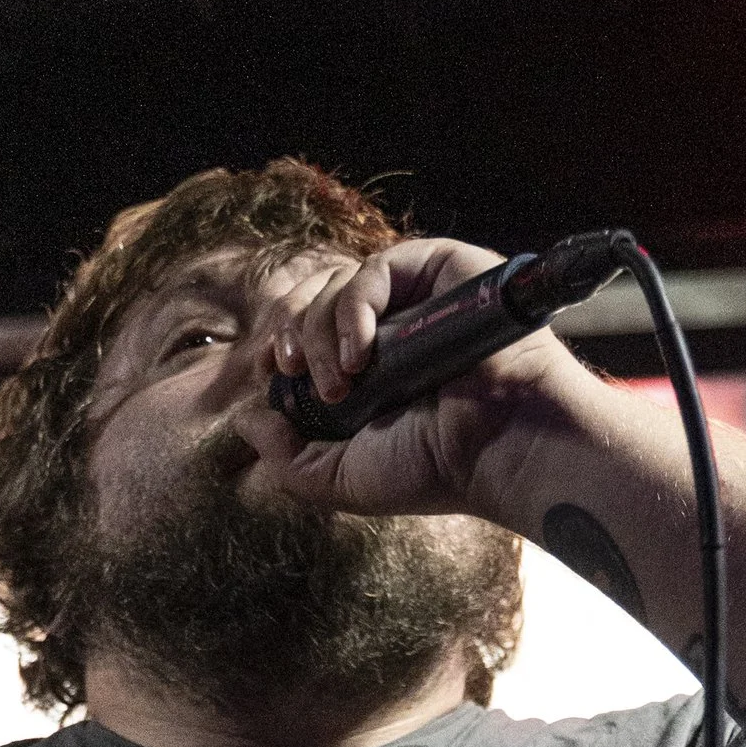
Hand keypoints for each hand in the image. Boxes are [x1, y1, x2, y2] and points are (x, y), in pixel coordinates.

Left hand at [229, 233, 582, 526]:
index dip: (284, 346)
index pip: (310, 336)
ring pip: (339, 285)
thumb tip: (245, 415)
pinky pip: (378, 267)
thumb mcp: (342, 479)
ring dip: (322, 330)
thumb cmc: (435, 469)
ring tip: (343, 380)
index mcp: (373, 372)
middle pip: (315, 305)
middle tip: (304, 379)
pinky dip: (354, 306)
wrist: (500, 449)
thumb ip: (287, 456)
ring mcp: (419, 297)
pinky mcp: (443, 269)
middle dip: (296, 339)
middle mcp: (395, 330)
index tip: (276, 374)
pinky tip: (361, 352)